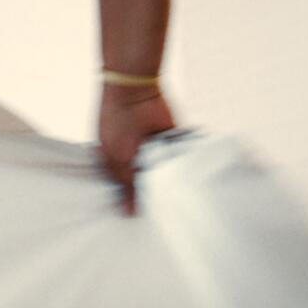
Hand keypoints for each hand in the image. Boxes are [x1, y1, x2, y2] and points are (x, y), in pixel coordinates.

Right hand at [98, 84, 175, 214]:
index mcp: (117, 161)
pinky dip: (186, 165)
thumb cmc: (116, 122)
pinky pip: (182, 157)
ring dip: (171, 179)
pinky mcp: (174, 140)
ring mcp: (155, 148)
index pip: (126, 188)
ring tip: (180, 199)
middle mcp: (136, 156)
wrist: (133, 90)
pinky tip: (191, 179)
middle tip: (165, 213)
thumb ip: (127, 185)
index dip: (134, 201)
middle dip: (154, 192)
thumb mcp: (118, 158)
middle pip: (147, 181)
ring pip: (166, 172)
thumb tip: (129, 212)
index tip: (144, 217)